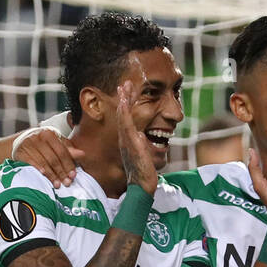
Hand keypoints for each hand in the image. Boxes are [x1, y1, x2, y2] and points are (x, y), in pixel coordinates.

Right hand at [12, 128, 84, 188]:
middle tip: (67, 182)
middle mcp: (39, 137)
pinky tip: (44, 176)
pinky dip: (38, 170)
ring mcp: (29, 145)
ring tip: (57, 184)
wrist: (21, 141)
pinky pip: (31, 163)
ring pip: (44, 162)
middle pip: (53, 158)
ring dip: (51, 175)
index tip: (73, 175)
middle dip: (61, 172)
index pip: (62, 152)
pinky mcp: (21, 152)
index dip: (68, 164)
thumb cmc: (42, 143)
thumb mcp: (55, 143)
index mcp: (50, 134)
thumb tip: (82, 154)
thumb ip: (68, 149)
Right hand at [116, 81, 157, 195]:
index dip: (126, 104)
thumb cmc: (143, 171)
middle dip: (123, 98)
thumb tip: (141, 135)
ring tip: (123, 87)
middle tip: (123, 83)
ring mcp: (126, 139)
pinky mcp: (130, 142)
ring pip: (123, 116)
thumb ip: (140, 143)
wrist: (142, 183)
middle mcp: (125, 138)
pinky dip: (124, 112)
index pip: (126, 118)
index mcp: (128, 139)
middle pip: (123, 114)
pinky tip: (123, 102)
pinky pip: (126, 124)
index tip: (126, 92)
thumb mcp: (142, 153)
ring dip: (123, 100)